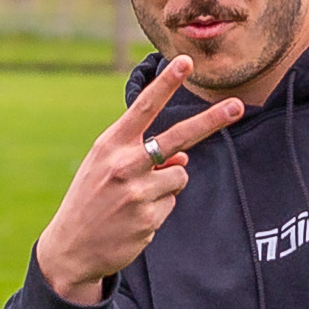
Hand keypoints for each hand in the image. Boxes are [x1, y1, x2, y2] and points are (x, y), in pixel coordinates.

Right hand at [34, 57, 242, 305]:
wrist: (70, 248)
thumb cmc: (90, 199)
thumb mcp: (105, 169)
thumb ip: (141, 156)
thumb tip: (183, 160)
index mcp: (110, 145)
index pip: (143, 108)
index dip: (165, 84)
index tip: (184, 61)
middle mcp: (124, 164)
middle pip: (178, 138)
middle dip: (211, 120)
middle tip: (237, 106)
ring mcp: (137, 192)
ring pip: (179, 176)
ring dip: (166, 185)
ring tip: (135, 199)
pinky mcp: (149, 218)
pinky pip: (171, 203)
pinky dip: (158, 209)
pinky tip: (134, 219)